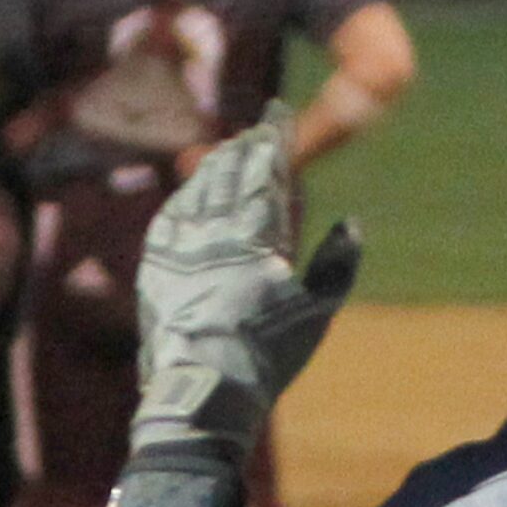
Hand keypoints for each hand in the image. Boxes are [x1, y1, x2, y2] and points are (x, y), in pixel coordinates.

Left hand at [133, 102, 361, 458]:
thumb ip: (336, 264)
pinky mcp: (155, 269)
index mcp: (255, 239)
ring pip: (197, 191)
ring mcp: (179, 249)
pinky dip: (184, 197)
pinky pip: (169, 218)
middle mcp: (213, 234)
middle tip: (257, 128)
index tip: (279, 113)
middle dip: (245, 147)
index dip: (274, 139)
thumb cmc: (265, 357)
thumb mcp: (315, 314)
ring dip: (214, 166)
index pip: (266, 173)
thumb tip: (351, 222)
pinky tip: (189, 192)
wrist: (200, 393)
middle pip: (229, 175)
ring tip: (228, 151)